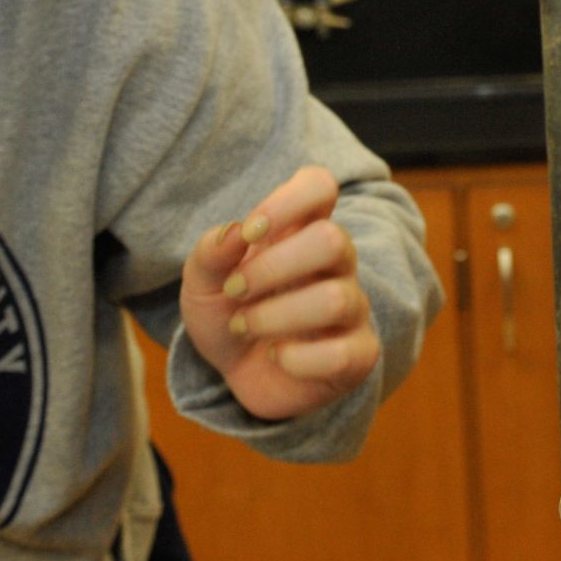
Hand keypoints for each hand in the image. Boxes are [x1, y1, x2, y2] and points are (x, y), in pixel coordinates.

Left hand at [181, 166, 380, 422]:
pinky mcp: (358, 355)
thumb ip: (211, 251)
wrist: (235, 374)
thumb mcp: (202, 282)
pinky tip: (276, 357)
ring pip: (335, 299)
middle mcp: (336, 263)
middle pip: (333, 240)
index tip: (251, 234)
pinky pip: (342, 354)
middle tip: (235, 290)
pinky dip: (295, 359)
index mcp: (301, 229)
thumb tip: (236, 231)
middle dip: (272, 268)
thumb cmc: (228, 312)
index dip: (287, 201)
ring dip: (274, 316)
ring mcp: (352, 308)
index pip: (319, 186)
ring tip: (244, 327)